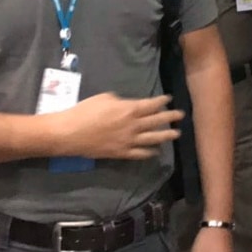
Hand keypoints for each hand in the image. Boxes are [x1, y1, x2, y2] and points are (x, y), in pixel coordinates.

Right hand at [69, 94, 183, 159]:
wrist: (70, 133)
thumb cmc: (84, 112)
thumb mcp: (102, 98)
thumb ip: (118, 101)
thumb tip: (125, 105)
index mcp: (128, 110)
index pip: (150, 105)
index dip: (161, 102)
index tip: (168, 99)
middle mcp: (133, 126)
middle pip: (156, 121)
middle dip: (170, 117)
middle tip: (180, 115)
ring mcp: (129, 141)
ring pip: (153, 138)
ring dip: (166, 136)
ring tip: (176, 134)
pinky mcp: (121, 153)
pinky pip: (140, 153)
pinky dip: (149, 152)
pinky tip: (155, 151)